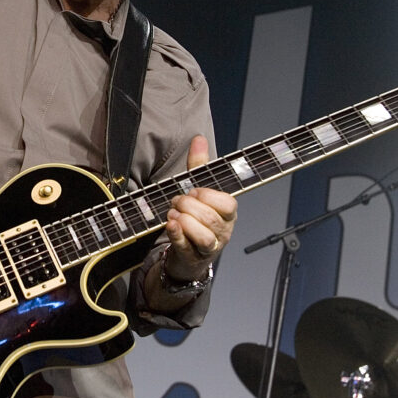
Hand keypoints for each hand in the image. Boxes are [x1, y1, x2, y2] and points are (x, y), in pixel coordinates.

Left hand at [163, 135, 237, 279]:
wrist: (187, 254)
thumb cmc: (196, 218)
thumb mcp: (199, 190)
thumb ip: (200, 166)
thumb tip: (199, 139)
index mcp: (228, 213)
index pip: (227, 203)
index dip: (207, 195)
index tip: (194, 191)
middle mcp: (223, 231)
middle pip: (211, 217)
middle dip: (188, 206)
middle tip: (176, 202)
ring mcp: (209, 247)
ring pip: (204, 236)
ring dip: (184, 221)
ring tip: (173, 215)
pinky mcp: (192, 258)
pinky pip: (186, 248)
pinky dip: (176, 234)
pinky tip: (169, 224)